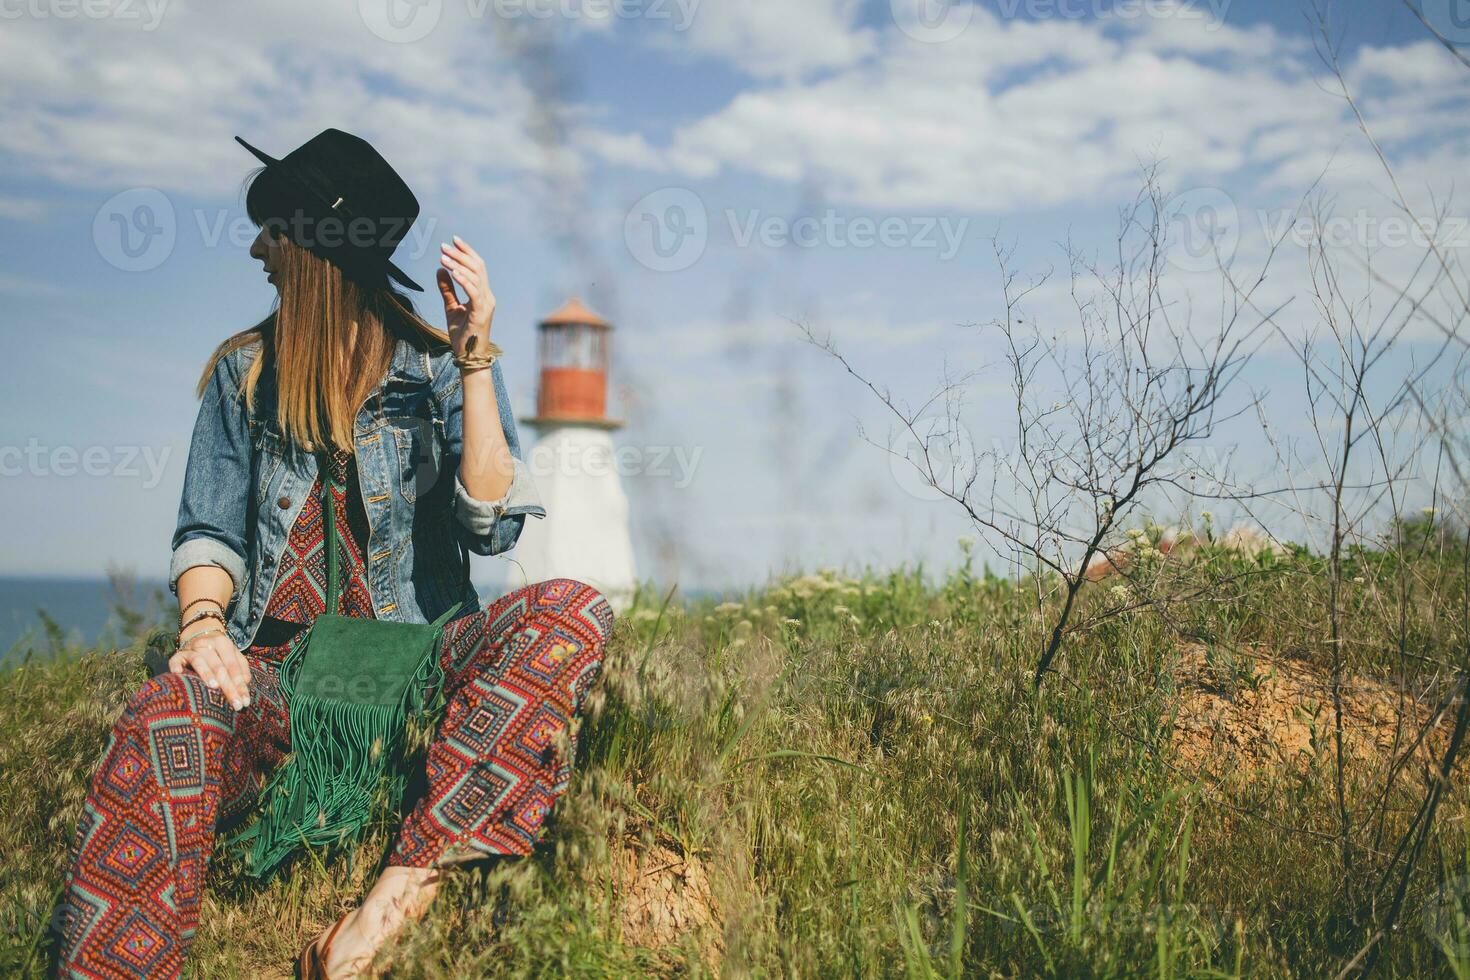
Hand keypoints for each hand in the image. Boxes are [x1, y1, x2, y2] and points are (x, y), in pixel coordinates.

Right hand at [170, 630, 251, 709]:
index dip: (240, 684)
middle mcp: (207, 644)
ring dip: (206, 673)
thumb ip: (241, 669)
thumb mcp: (233, 656)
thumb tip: (245, 683)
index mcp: (223, 643)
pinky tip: (178, 673)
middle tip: (235, 703)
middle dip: (228, 687)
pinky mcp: (178, 655)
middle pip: (219, 666)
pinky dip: (176, 665)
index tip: (245, 701)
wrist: (199, 635)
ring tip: (214, 686)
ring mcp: (191, 649)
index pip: (233, 666)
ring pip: (199, 660)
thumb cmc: (220, 652)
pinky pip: (175, 659)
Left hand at [436, 236, 494, 358]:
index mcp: (483, 294)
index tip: (453, 241)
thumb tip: (440, 269)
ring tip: (443, 256)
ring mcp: (486, 304)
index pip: (478, 267)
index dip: (467, 252)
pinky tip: (453, 272)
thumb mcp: (451, 307)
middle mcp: (488, 296)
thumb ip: (447, 289)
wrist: (468, 356)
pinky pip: (473, 292)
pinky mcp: (481, 313)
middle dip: (460, 254)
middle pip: (477, 267)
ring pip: (475, 276)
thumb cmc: (462, 335)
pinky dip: (464, 280)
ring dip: (458, 264)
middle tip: (443, 246)